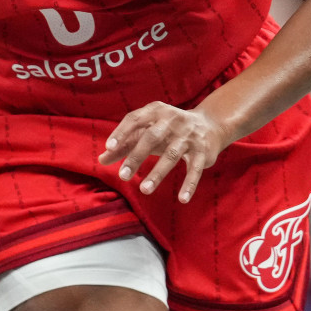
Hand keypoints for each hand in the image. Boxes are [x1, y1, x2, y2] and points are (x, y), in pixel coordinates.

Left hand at [98, 102, 227, 202]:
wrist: (209, 125)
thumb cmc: (169, 130)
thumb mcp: (148, 132)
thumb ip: (125, 144)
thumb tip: (101, 160)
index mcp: (155, 111)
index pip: (135, 118)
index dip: (122, 132)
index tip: (109, 147)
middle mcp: (172, 120)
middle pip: (151, 137)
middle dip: (136, 156)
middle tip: (122, 176)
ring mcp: (189, 136)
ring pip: (172, 154)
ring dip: (158, 173)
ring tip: (144, 190)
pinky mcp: (202, 151)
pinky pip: (195, 169)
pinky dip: (189, 184)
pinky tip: (182, 199)